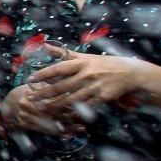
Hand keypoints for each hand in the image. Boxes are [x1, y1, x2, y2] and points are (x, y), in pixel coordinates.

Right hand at [0, 83, 83, 136]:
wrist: (9, 103)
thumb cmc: (27, 92)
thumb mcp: (37, 84)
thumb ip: (50, 83)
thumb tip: (69, 80)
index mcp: (32, 93)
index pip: (53, 100)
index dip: (68, 103)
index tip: (81, 104)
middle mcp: (28, 105)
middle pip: (53, 113)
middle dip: (70, 117)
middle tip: (84, 119)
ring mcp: (26, 116)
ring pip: (50, 124)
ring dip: (67, 127)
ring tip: (81, 128)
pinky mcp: (26, 125)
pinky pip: (45, 131)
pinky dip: (58, 133)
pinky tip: (69, 134)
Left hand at [25, 51, 160, 114]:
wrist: (130, 73)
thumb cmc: (104, 63)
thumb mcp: (85, 56)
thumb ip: (63, 53)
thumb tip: (44, 45)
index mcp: (81, 63)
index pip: (58, 68)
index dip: (43, 74)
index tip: (30, 79)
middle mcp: (87, 74)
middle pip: (61, 86)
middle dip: (44, 93)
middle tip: (30, 98)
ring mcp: (95, 87)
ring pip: (71, 99)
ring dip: (55, 105)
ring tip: (42, 108)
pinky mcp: (102, 98)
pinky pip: (85, 107)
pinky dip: (74, 112)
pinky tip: (63, 115)